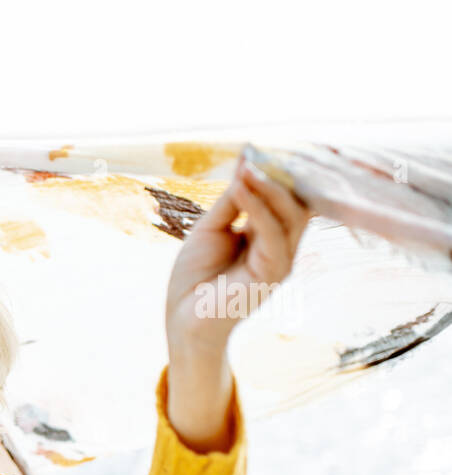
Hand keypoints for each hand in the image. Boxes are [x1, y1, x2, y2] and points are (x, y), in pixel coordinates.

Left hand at [165, 150, 312, 355]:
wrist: (183, 320)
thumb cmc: (194, 279)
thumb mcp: (210, 229)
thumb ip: (232, 201)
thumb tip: (247, 164)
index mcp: (268, 234)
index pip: (289, 196)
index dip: (283, 171)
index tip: (265, 145)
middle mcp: (281, 246)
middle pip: (298, 201)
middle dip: (283, 174)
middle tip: (261, 149)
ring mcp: (281, 260)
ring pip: (292, 214)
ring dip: (270, 187)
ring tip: (249, 166)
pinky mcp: (273, 273)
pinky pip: (273, 234)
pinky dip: (259, 207)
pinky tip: (242, 188)